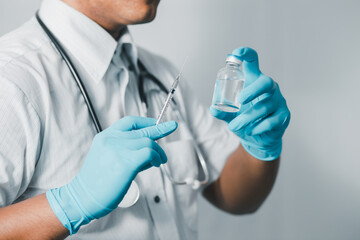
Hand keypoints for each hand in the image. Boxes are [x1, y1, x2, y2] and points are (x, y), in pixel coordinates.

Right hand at [46, 116, 176, 233]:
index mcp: (105, 137)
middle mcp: (111, 140)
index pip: (129, 121)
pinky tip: (156, 164)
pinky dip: (157, 157)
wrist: (83, 198)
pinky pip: (149, 153)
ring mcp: (118, 150)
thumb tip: (151, 149)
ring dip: (159, 152)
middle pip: (143, 131)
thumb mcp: (107, 157)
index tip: (156, 122)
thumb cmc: (97, 182)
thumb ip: (125, 150)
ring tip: (160, 161)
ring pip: (149, 142)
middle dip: (160, 129)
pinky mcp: (125, 162)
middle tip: (173, 126)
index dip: (146, 121)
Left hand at [210, 47, 289, 160]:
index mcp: (254, 81)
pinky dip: (258, 127)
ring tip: (234, 126)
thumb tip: (213, 109)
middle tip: (240, 100)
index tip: (237, 54)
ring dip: (247, 117)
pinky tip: (251, 131)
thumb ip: (223, 112)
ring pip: (264, 106)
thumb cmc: (246, 121)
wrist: (258, 139)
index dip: (247, 54)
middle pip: (266, 82)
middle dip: (253, 91)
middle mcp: (269, 88)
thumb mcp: (232, 115)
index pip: (253, 62)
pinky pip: (271, 120)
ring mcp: (278, 101)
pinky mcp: (284, 115)